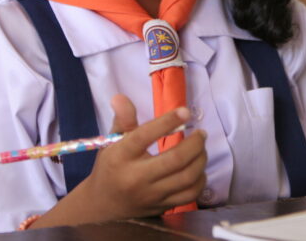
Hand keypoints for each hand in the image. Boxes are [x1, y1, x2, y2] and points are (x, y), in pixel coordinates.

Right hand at [81, 95, 206, 219]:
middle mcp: (136, 178)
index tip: (185, 111)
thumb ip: (122, 120)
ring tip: (201, 148)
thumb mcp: (111, 142)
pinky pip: (190, 194)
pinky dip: (200, 179)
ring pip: (187, 178)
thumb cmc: (110, 168)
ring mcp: (152, 195)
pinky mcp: (162, 207)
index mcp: (121, 157)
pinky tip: (198, 168)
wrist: (103, 208)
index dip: (167, 122)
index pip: (144, 136)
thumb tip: (121, 97)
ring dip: (201, 159)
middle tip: (201, 133)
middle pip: (174, 159)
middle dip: (195, 143)